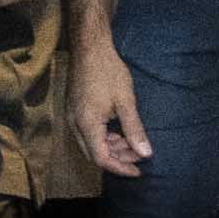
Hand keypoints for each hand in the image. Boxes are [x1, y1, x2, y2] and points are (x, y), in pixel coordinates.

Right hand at [68, 37, 153, 177]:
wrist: (89, 48)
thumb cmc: (108, 72)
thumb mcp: (125, 101)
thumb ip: (134, 129)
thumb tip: (146, 153)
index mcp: (87, 124)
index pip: (101, 158)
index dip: (121, 168)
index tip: (139, 170)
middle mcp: (75, 123)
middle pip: (94, 154)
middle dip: (118, 158)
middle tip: (139, 153)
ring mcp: (72, 116)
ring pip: (90, 144)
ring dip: (111, 147)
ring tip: (132, 141)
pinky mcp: (74, 109)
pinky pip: (87, 133)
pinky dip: (104, 137)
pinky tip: (118, 131)